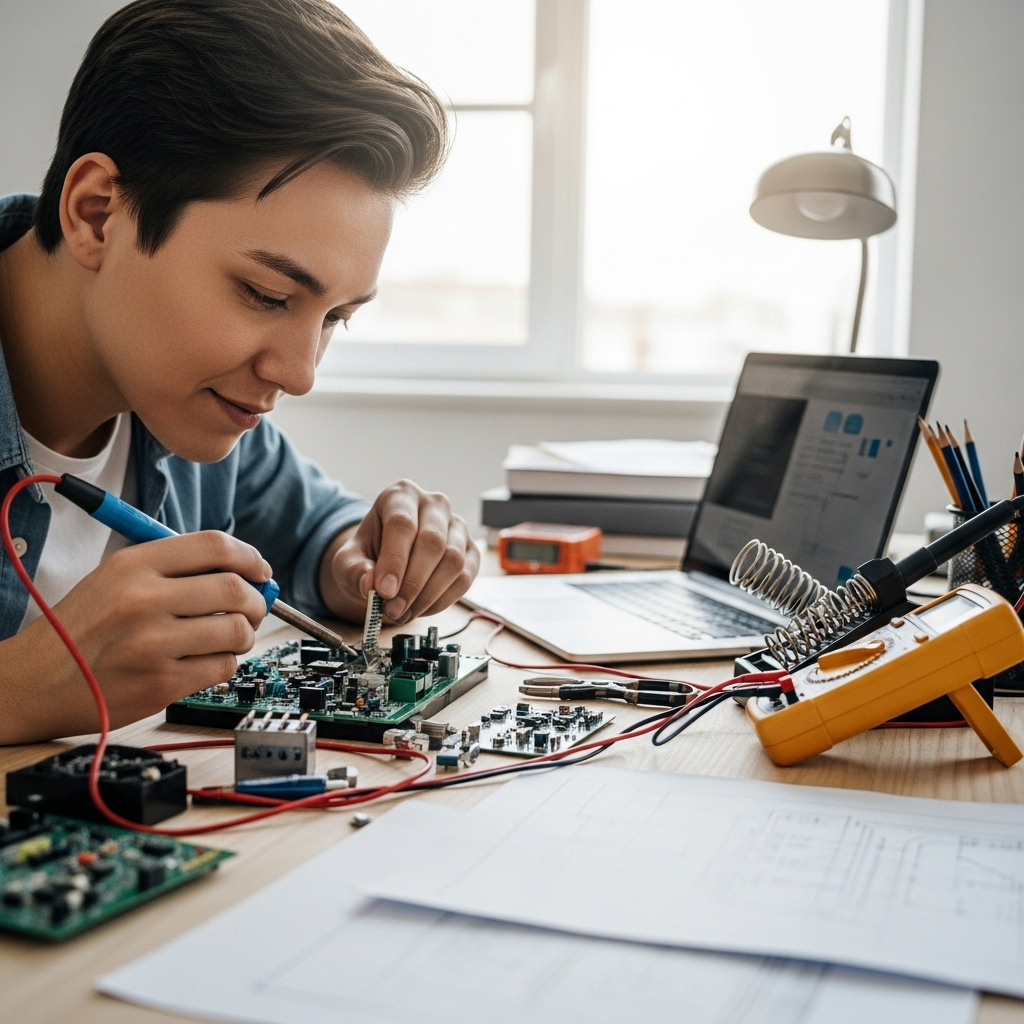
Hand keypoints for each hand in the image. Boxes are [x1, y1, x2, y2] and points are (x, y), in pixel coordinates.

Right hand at [0, 531, 269, 742]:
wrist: (33, 682)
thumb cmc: (79, 628)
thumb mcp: (114, 577)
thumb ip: (172, 569)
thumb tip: (242, 570)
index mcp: (134, 566)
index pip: (215, 546)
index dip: (250, 557)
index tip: (261, 570)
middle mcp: (144, 600)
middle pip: (234, 588)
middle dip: (256, 599)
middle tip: (253, 608)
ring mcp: (153, 645)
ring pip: (236, 631)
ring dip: (244, 634)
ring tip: (229, 636)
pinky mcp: (161, 684)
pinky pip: (221, 667)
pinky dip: (224, 663)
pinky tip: (205, 660)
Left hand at [321, 480, 479, 623]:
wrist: (388, 561)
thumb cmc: (369, 555)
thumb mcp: (348, 560)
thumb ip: (353, 570)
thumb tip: (369, 584)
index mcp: (401, 495)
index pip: (402, 524)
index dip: (394, 560)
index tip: (384, 591)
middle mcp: (434, 504)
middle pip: (432, 542)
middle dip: (412, 583)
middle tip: (393, 609)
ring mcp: (457, 527)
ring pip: (453, 561)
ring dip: (428, 595)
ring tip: (404, 613)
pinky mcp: (471, 551)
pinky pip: (465, 578)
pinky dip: (443, 600)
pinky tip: (421, 609)